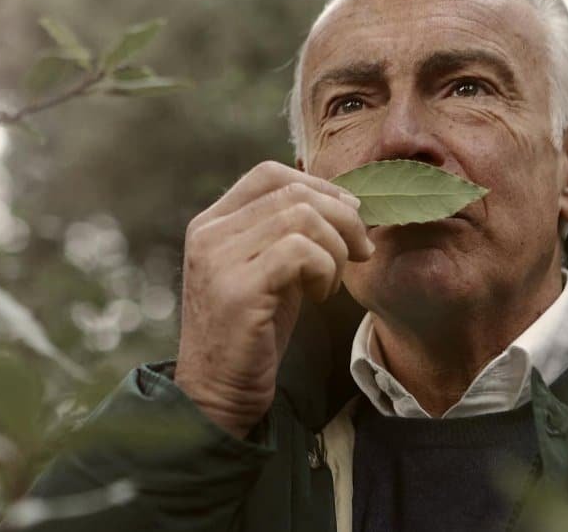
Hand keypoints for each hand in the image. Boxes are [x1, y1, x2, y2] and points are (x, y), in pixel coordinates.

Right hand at [174, 161, 373, 437]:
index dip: (319, 187)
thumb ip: (287, 233)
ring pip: (302, 217)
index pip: (269, 174)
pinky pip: (300, 252)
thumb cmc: (252, 333)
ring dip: (335, 249)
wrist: (217, 393)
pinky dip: (324, 270)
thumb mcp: (267, 270)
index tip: (348, 218)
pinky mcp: (237, 289)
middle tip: (359, 252)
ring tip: (330, 282)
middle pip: (293, 191)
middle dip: (342, 218)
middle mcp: (209, 233)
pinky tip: (319, 296)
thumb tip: (345, 201)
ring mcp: (218, 259)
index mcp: (211, 223)